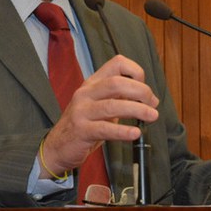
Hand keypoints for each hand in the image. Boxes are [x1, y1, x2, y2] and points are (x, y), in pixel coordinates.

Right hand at [39, 55, 158, 177]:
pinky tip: (134, 133)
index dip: (136, 72)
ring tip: (151, 116)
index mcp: (93, 83)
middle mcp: (86, 93)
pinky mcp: (81, 130)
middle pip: (116, 83)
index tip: (145, 89)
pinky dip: (122, 131)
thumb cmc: (84, 125)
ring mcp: (82, 111)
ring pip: (112, 105)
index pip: (117, 63)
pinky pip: (104, 128)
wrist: (57, 146)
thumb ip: (122, 99)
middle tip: (152, 104)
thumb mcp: (101, 106)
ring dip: (136, 110)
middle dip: (140, 91)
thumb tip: (151, 100)